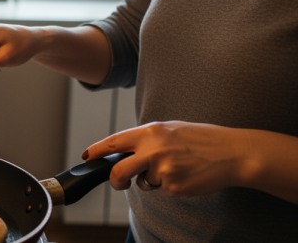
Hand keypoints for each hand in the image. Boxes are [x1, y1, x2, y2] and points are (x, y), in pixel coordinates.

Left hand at [83, 121, 249, 197]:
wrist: (232, 153)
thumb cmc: (202, 139)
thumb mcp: (171, 129)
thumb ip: (147, 138)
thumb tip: (124, 149)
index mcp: (151, 131)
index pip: (114, 141)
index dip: (97, 150)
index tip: (87, 156)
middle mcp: (153, 149)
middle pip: (119, 170)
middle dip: (115, 180)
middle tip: (119, 182)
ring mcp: (163, 169)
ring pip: (143, 183)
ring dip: (152, 181)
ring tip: (174, 168)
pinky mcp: (173, 186)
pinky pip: (162, 190)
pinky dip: (169, 186)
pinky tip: (185, 175)